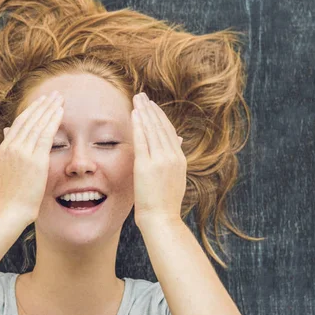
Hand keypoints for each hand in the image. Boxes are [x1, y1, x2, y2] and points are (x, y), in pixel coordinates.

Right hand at [0, 91, 63, 223]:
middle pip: (29, 119)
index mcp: (4, 148)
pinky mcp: (35, 159)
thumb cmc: (9, 195)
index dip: (31, 110)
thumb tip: (6, 132)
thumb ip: (7, 149)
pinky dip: (53, 121)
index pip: (19, 123)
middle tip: (53, 94)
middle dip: (42, 105)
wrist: (10, 209)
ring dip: (49, 109)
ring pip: (38, 124)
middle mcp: (12, 146)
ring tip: (58, 98)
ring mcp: (23, 152)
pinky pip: (46, 135)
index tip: (41, 102)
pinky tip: (60, 111)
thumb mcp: (2, 168)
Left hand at [131, 92, 186, 223]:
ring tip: (137, 99)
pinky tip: (135, 113)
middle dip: (151, 109)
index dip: (160, 117)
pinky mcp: (147, 165)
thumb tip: (177, 143)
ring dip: (144, 112)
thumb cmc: (164, 203)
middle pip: (161, 126)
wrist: (161, 218)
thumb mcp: (174, 179)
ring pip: (152, 129)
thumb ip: (173, 162)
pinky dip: (139, 125)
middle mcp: (173, 156)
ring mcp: (161, 160)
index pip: (169, 132)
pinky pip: (142, 139)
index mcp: (180, 160)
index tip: (152, 106)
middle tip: (142, 96)